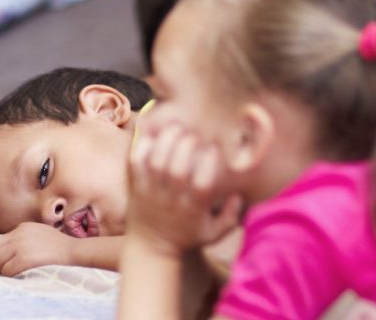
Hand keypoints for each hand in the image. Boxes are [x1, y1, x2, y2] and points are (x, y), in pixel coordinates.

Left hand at [0, 222, 76, 275]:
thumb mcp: (40, 234)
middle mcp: (18, 233)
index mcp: (22, 227)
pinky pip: (6, 270)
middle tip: (9, 270)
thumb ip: (23, 239)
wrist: (74, 250)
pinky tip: (21, 275)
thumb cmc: (60, 247)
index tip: (7, 263)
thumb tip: (8, 253)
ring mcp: (21, 245)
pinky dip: (10, 276)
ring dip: (3, 271)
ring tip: (16, 273)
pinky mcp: (24, 257)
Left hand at [127, 124, 241, 258]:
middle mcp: (171, 200)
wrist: (151, 249)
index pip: (202, 184)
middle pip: (178, 169)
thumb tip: (239, 194)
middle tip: (194, 134)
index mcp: (193, 209)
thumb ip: (230, 216)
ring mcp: (151, 193)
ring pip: (156, 163)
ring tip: (176, 127)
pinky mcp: (136, 188)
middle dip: (187, 146)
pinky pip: (136, 165)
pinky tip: (154, 136)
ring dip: (166, 141)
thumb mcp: (214, 233)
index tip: (213, 147)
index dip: (209, 162)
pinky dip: (143, 148)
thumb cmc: (186, 237)